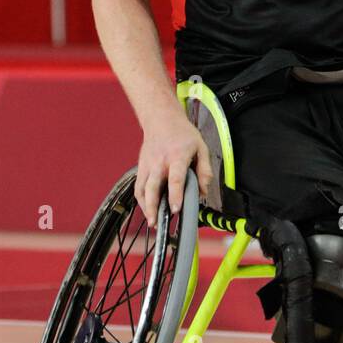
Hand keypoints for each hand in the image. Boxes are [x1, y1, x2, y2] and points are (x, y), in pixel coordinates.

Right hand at [135, 109, 212, 226]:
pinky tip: (147, 210)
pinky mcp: (141, 167)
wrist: (161, 119)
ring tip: (152, 222)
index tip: (176, 209)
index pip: (175, 179)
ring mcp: (148, 165)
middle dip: (154, 206)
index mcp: (177, 157)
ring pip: (142, 189)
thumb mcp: (201, 147)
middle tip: (157, 222)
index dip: (175, 195)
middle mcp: (159, 162)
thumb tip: (203, 191)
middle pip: (153, 187)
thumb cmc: (183, 134)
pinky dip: (141, 200)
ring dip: (146, 207)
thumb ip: (205, 170)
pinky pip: (138, 187)